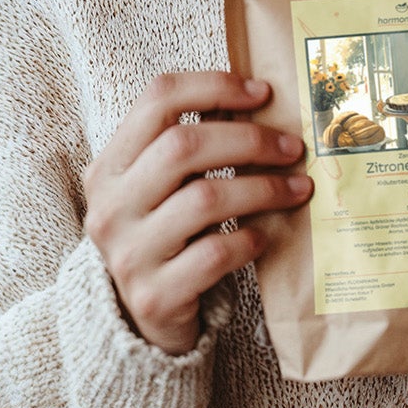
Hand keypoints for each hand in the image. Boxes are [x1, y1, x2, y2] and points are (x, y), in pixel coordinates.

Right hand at [83, 71, 311, 354]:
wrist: (139, 320)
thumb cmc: (165, 236)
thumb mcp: (161, 188)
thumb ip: (190, 146)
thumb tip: (260, 101)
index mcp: (109, 167)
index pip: (157, 100)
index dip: (214, 87)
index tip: (263, 93)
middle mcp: (110, 207)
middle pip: (183, 146)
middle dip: (250, 140)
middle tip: (293, 147)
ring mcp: (128, 253)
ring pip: (205, 199)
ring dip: (263, 188)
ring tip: (298, 188)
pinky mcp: (155, 295)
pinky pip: (215, 252)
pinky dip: (249, 239)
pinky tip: (265, 235)